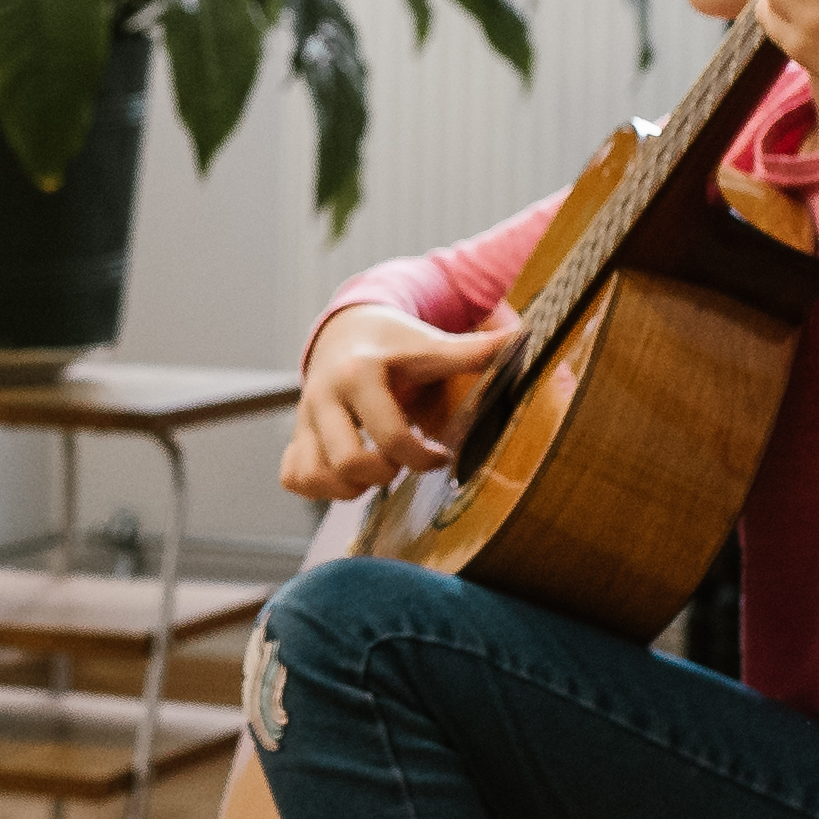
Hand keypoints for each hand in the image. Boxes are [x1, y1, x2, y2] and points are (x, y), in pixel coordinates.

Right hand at [285, 301, 520, 501]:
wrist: (346, 331)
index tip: (441, 455)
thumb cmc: (395, 343)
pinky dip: (320, 487)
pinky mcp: (295, 435)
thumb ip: (471, 351)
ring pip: (315, 476)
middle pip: (348, 463)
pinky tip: (347, 476)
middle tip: (402, 465)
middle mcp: (323, 396)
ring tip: (377, 473)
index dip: (423, 457)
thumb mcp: (429, 344)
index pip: (390, 435)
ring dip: (350, 488)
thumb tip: (524, 339)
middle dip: (385, 474)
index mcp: (360, 374)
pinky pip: (294, 478)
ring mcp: (304, 418)